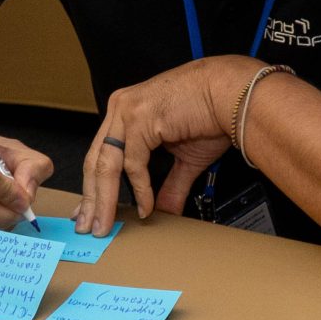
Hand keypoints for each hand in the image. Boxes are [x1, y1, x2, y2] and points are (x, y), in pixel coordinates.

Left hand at [76, 56, 254, 233]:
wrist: (232, 93)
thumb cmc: (211, 113)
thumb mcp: (184, 157)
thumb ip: (169, 185)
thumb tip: (163, 212)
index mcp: (125, 112)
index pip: (99, 153)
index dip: (93, 186)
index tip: (89, 210)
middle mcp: (121, 109)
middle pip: (95, 160)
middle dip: (90, 198)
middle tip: (88, 226)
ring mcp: (127, 112)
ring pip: (106, 164)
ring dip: (104, 199)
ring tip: (104, 225)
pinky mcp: (140, 119)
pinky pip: (133, 163)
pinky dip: (140, 189)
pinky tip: (145, 207)